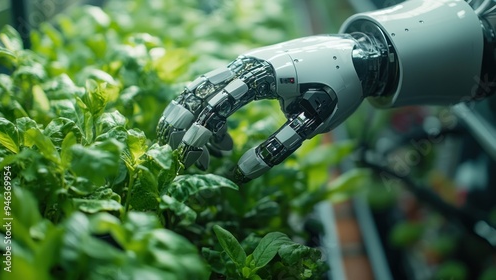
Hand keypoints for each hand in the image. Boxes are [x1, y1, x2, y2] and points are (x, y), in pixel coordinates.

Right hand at [157, 36, 364, 182]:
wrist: (355, 56)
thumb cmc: (338, 89)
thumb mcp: (314, 122)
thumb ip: (278, 146)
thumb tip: (242, 173)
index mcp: (263, 75)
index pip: (218, 104)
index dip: (201, 134)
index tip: (195, 161)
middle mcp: (247, 64)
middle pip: (200, 94)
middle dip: (186, 129)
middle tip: (193, 162)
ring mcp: (246, 63)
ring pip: (202, 88)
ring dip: (191, 119)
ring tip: (202, 151)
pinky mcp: (249, 69)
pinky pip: (216, 88)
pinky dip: (209, 112)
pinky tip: (220, 137)